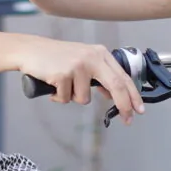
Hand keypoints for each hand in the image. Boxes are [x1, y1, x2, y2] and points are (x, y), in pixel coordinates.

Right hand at [16, 37, 143, 120]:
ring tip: (63, 83)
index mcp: (100, 53)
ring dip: (72, 97)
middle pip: (116, 86)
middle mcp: (92, 57)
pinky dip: (58, 97)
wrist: (30, 50)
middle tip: (128, 120)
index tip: (139, 110)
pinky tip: (53, 84)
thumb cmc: (57, 58)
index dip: (133, 95)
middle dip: (124, 106)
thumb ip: (100, 74)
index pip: (122, 77)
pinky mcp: (63, 74)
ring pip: (84, 98)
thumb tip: (113, 94)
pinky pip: (65, 98)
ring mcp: (78, 65)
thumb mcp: (84, 61)